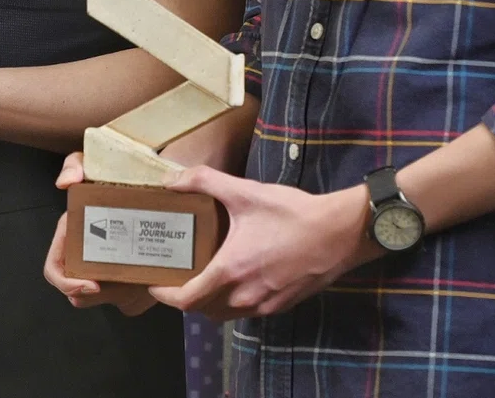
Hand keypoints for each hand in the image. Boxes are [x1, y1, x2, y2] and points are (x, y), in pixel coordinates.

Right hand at [40, 152, 159, 315]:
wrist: (169, 193)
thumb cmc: (129, 179)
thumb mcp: (98, 165)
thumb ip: (75, 164)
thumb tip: (65, 184)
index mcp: (72, 237)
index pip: (55, 269)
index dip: (66, 282)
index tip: (93, 284)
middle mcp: (86, 259)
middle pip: (80, 293)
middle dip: (102, 291)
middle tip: (127, 279)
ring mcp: (108, 276)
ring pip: (107, 300)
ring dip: (122, 293)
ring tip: (142, 274)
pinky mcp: (130, 288)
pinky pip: (131, 304)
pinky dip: (141, 296)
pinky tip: (153, 278)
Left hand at [150, 167, 377, 319]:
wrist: (341, 233)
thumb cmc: (293, 214)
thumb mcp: (246, 192)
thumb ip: (205, 182)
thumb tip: (172, 180)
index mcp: (231, 272)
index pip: (187, 300)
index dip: (165, 295)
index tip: (153, 282)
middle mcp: (245, 296)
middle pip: (203, 310)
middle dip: (184, 297)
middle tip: (175, 275)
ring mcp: (265, 305)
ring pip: (226, 313)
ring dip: (209, 301)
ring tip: (201, 276)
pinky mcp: (282, 305)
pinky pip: (247, 311)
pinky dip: (233, 301)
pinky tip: (235, 277)